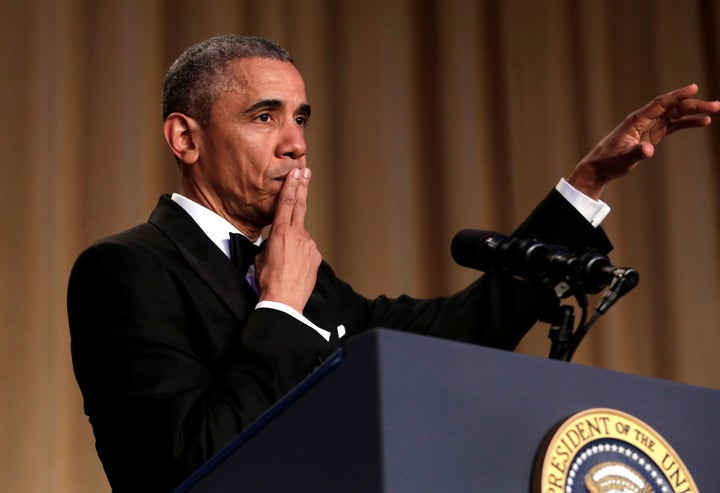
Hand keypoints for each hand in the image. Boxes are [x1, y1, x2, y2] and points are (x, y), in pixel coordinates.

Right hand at [254, 167, 321, 311]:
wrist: (284, 301)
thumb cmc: (268, 281)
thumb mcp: (260, 258)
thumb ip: (269, 244)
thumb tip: (274, 243)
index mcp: (280, 233)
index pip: (286, 203)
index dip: (291, 185)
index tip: (296, 172)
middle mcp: (298, 236)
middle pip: (300, 206)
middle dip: (302, 187)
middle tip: (305, 172)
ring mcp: (309, 246)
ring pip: (301, 236)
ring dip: (294, 241)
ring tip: (285, 260)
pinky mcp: (316, 257)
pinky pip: (307, 250)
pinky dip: (300, 254)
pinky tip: (293, 267)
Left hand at [569, 83, 719, 198]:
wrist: (599, 167)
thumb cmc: (608, 161)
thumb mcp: (622, 159)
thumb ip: (636, 153)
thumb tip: (649, 150)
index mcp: (636, 120)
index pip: (660, 103)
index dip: (677, 95)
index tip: (694, 88)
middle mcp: (644, 120)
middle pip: (672, 107)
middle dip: (693, 105)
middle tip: (715, 106)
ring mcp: (649, 127)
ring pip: (675, 114)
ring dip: (693, 112)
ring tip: (714, 111)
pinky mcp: (652, 135)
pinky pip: (673, 125)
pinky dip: (687, 123)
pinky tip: (702, 122)